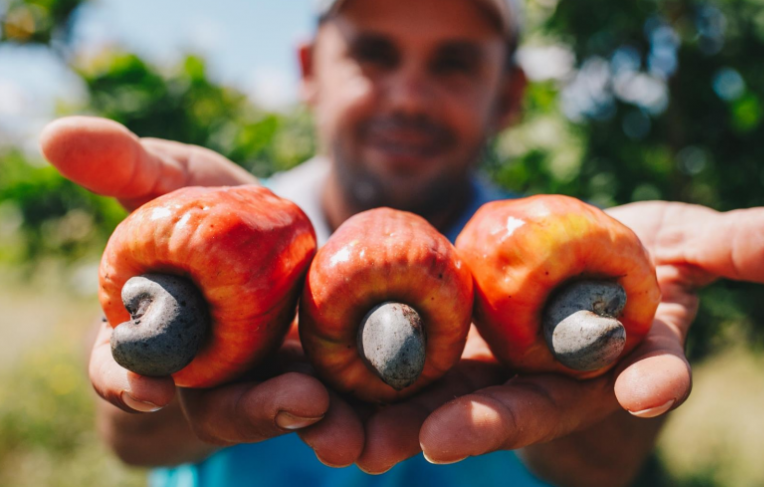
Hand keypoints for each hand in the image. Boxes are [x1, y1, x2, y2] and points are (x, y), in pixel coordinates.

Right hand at [42, 116, 359, 465]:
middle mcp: (202, 369)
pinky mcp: (307, 371)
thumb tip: (53, 134)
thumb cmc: (205, 204)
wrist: (267, 224)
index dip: (126, 382)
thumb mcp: (169, 179)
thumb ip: (123, 166)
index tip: (148, 390)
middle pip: (216, 405)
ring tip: (335, 413)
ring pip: (276, 408)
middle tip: (296, 403)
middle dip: (252, 408)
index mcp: (150, 332)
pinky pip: (325, 393)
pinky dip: (345, 402)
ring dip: (307, 416)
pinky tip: (368, 400)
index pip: (120, 370)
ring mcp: (258, 376)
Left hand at [347, 201, 763, 484]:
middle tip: (439, 440)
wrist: (573, 259)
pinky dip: (366, 390)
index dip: (655, 372)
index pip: (649, 365)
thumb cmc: (639, 253)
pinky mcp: (449, 354)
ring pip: (453, 399)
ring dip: (402, 422)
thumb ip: (738, 247)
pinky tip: (321, 405)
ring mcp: (500, 369)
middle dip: (490, 420)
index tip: (653, 383)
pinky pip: (406, 373)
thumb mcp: (688, 240)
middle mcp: (560, 374)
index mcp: (624, 348)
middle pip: (529, 400)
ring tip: (352, 442)